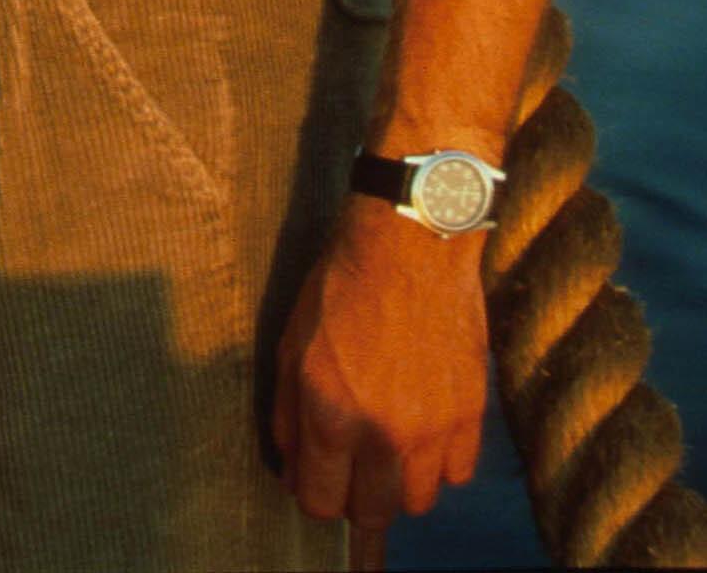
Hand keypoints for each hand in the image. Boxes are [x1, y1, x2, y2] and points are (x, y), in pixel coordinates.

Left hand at [272, 194, 487, 535]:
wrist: (410, 245)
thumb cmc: (342, 286)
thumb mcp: (292, 344)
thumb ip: (288, 414)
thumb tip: (292, 468)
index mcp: (330, 414)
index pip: (320, 503)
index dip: (313, 493)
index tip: (317, 475)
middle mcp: (382, 433)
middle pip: (372, 513)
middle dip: (355, 495)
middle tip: (352, 462)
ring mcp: (431, 429)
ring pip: (417, 501)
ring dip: (399, 482)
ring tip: (389, 444)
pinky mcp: (470, 415)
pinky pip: (457, 473)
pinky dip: (440, 462)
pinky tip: (424, 427)